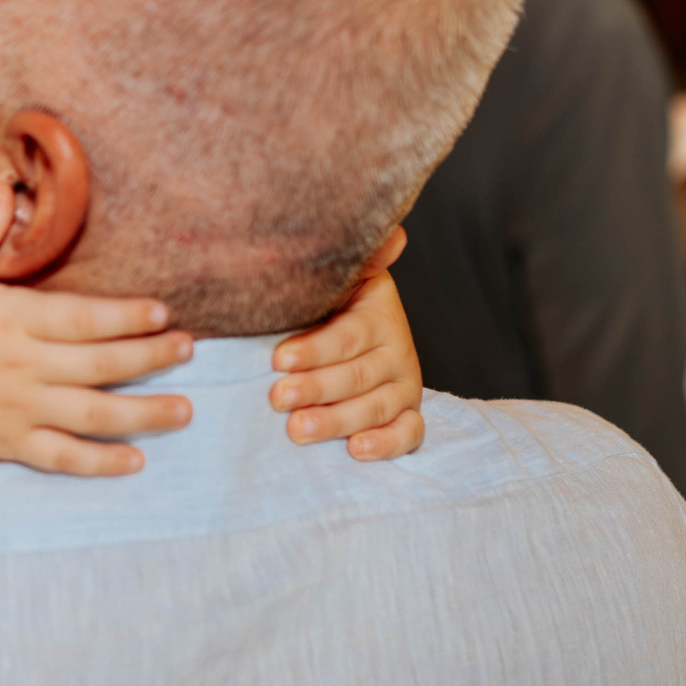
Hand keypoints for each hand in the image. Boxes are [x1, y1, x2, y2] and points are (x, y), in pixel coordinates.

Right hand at [0, 184, 194, 476]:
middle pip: (101, 364)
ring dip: (144, 413)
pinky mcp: (5, 442)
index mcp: (10, 320)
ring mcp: (16, 409)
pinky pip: (61, 456)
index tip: (164, 312)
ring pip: (93, 414)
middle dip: (151, 357)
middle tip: (190, 349)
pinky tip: (136, 460)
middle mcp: (22, 367)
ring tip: (185, 410)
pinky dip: (100, 462)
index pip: (83, 318)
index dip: (127, 316)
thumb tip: (5, 188)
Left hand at [269, 227, 424, 460]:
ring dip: (338, 421)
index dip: (314, 349)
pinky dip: (386, 445)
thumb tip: (392, 235)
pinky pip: (408, 434)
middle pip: (358, 375)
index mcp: (378, 313)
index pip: (349, 335)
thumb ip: (352, 261)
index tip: (277, 359)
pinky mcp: (407, 415)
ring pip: (377, 407)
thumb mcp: (333, 281)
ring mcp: (404, 385)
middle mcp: (398, 349)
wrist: (346, 336)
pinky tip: (356, 450)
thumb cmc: (323, 307)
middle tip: (277, 399)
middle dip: (316, 388)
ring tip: (298, 430)